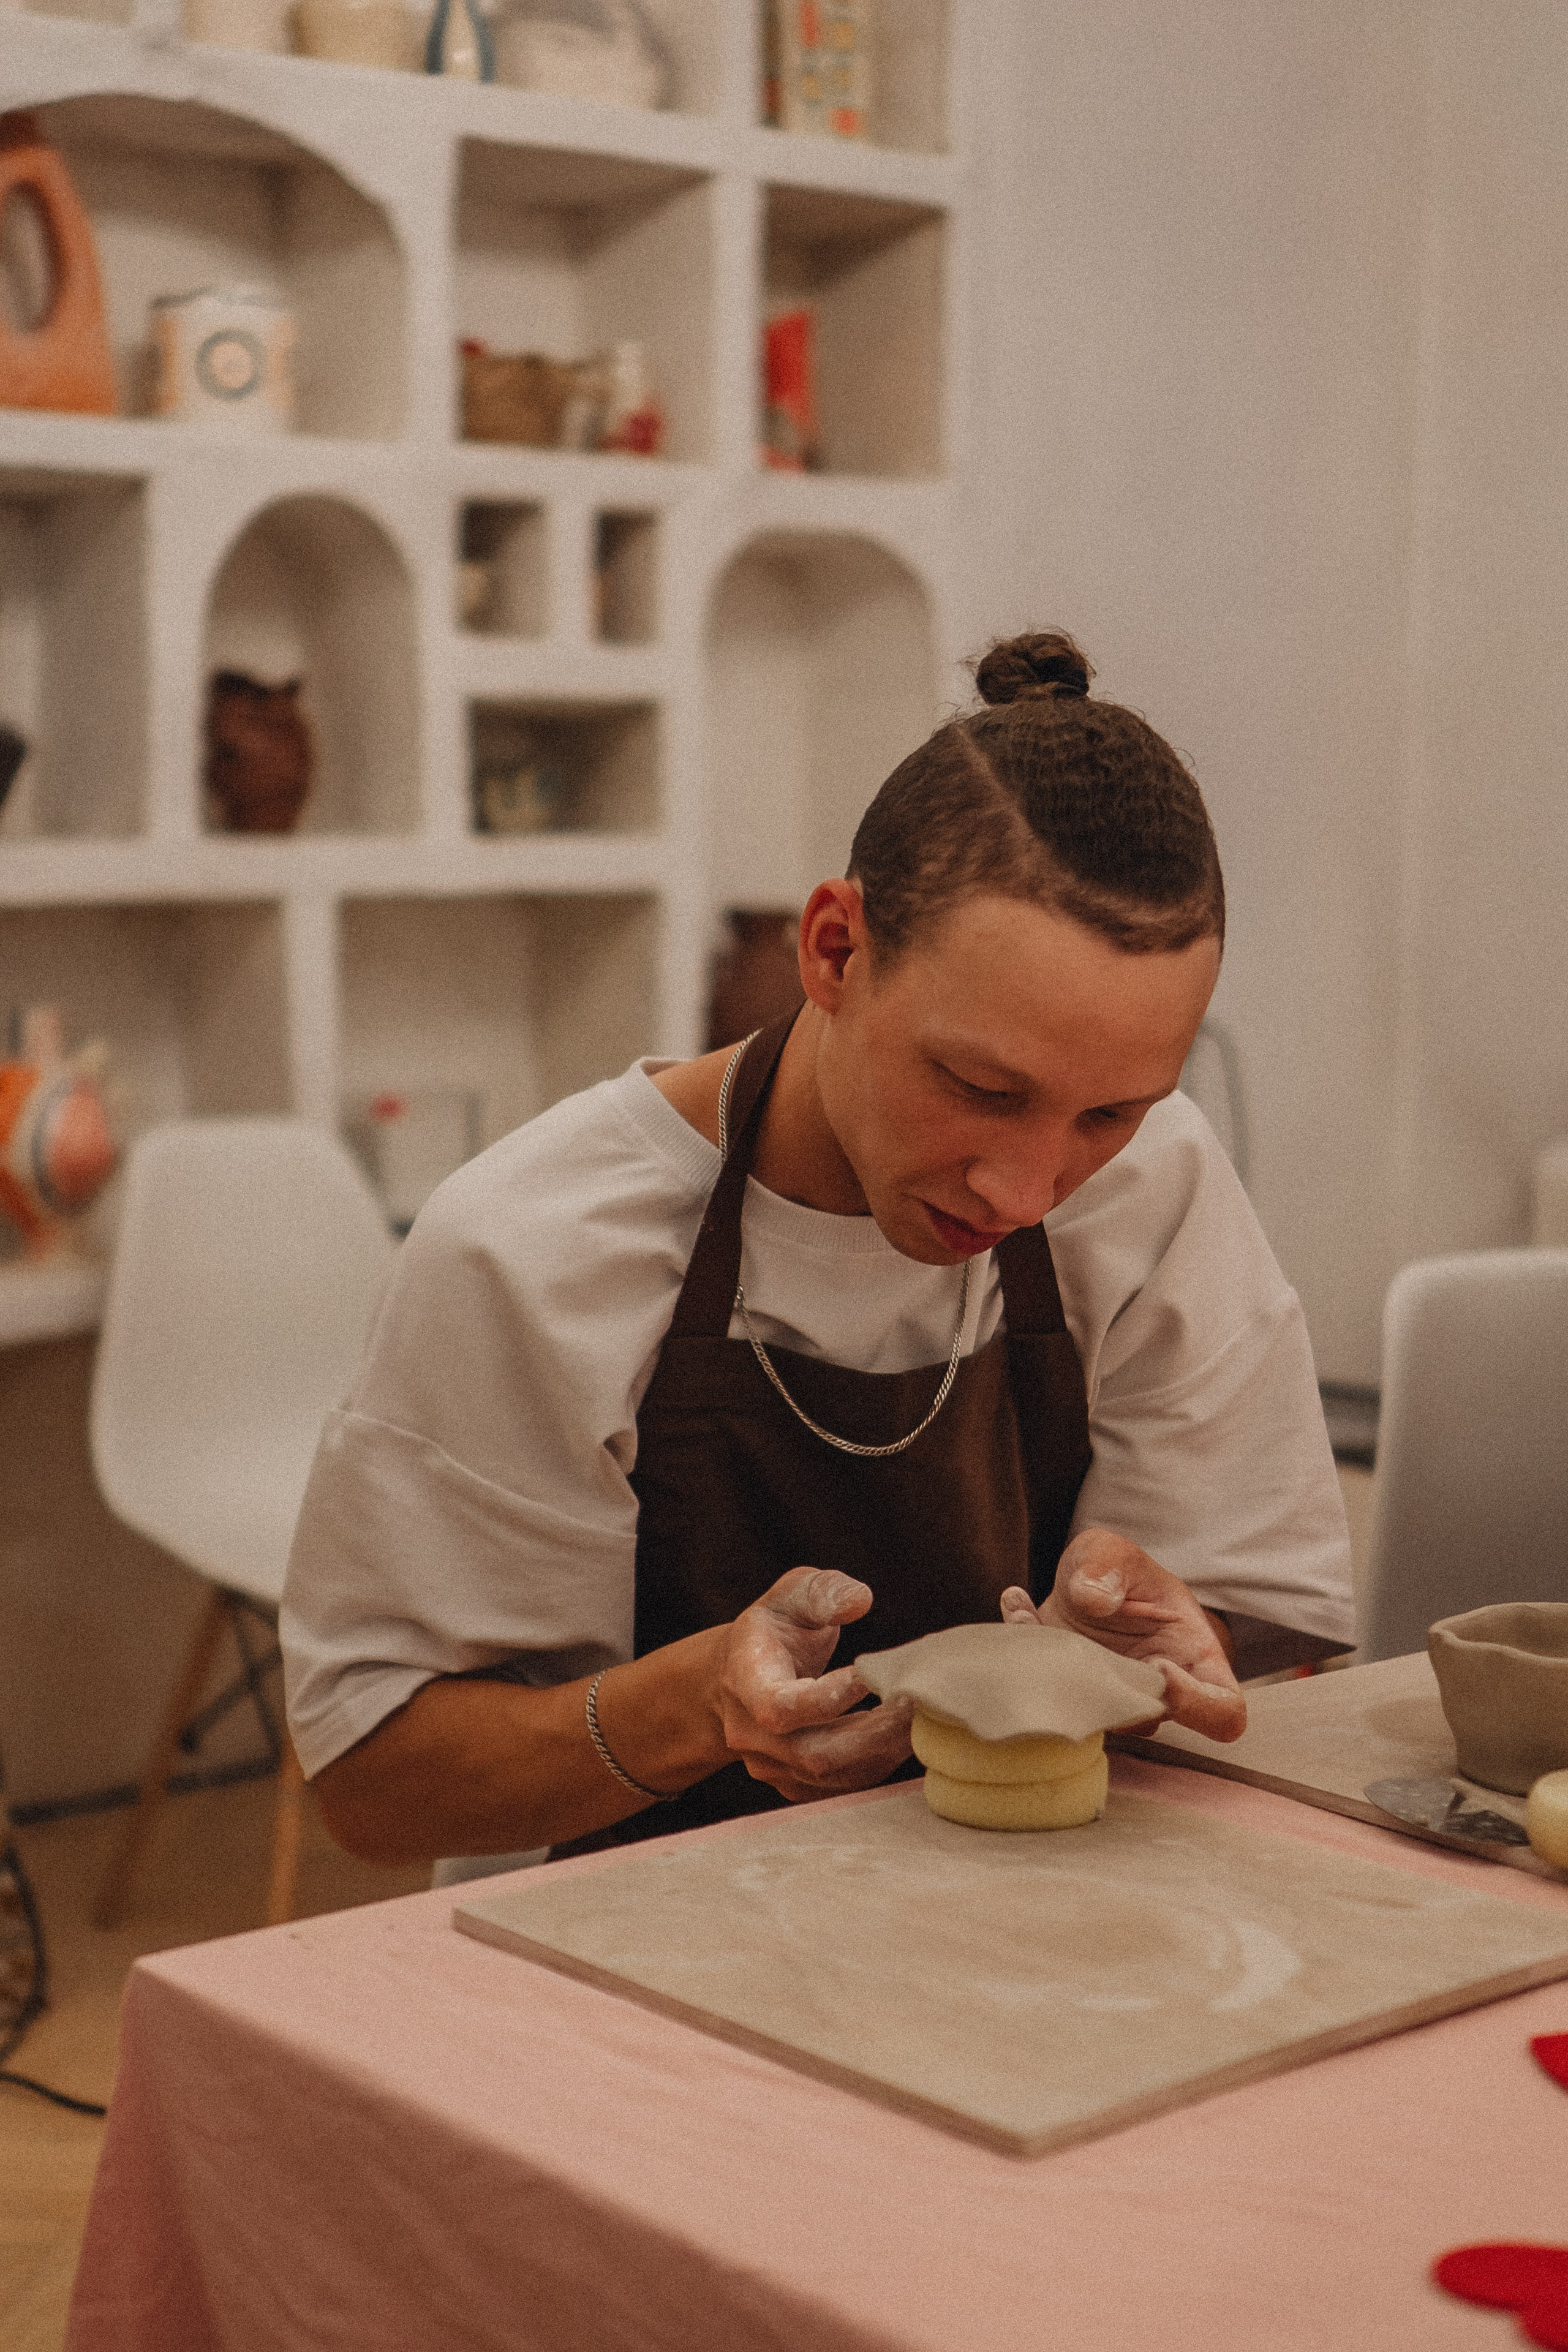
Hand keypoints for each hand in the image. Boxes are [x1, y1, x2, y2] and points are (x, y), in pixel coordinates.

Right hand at [718, 1567, 913, 1800]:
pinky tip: (906, 1736)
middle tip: (919, 1703)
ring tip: (923, 1720)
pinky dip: (879, 1763)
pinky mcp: (796, 1784)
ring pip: (833, 1776)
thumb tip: (860, 1601)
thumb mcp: (791, 1595)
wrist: (739, 1676)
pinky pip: (842, 1786)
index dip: (831, 1697)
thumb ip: (822, 1592)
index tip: (873, 1672)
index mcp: (744, 1683)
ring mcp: (771, 1767)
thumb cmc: (774, 1628)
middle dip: (874, 1733)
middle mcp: (751, 1735)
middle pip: (814, 1755)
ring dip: (883, 1751)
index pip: (781, 1708)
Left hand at [1001, 1527, 1246, 1742]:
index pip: (1224, 1712)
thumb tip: (1095, 1601)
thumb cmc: (1117, 1571)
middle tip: (1079, 1645)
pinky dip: (1024, 1649)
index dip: (1197, 1704)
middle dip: (1110, 1688)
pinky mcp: (1070, 1703)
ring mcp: (1113, 1703)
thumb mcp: (1114, 1552)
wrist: (1080, 1585)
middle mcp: (1157, 1693)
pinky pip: (1047, 1698)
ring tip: (1037, 1616)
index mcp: (1194, 1658)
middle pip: (1148, 1721)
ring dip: (1063, 1675)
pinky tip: (1014, 1603)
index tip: (1157, 1668)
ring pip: (1096, 1717)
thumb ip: (1107, 1565)